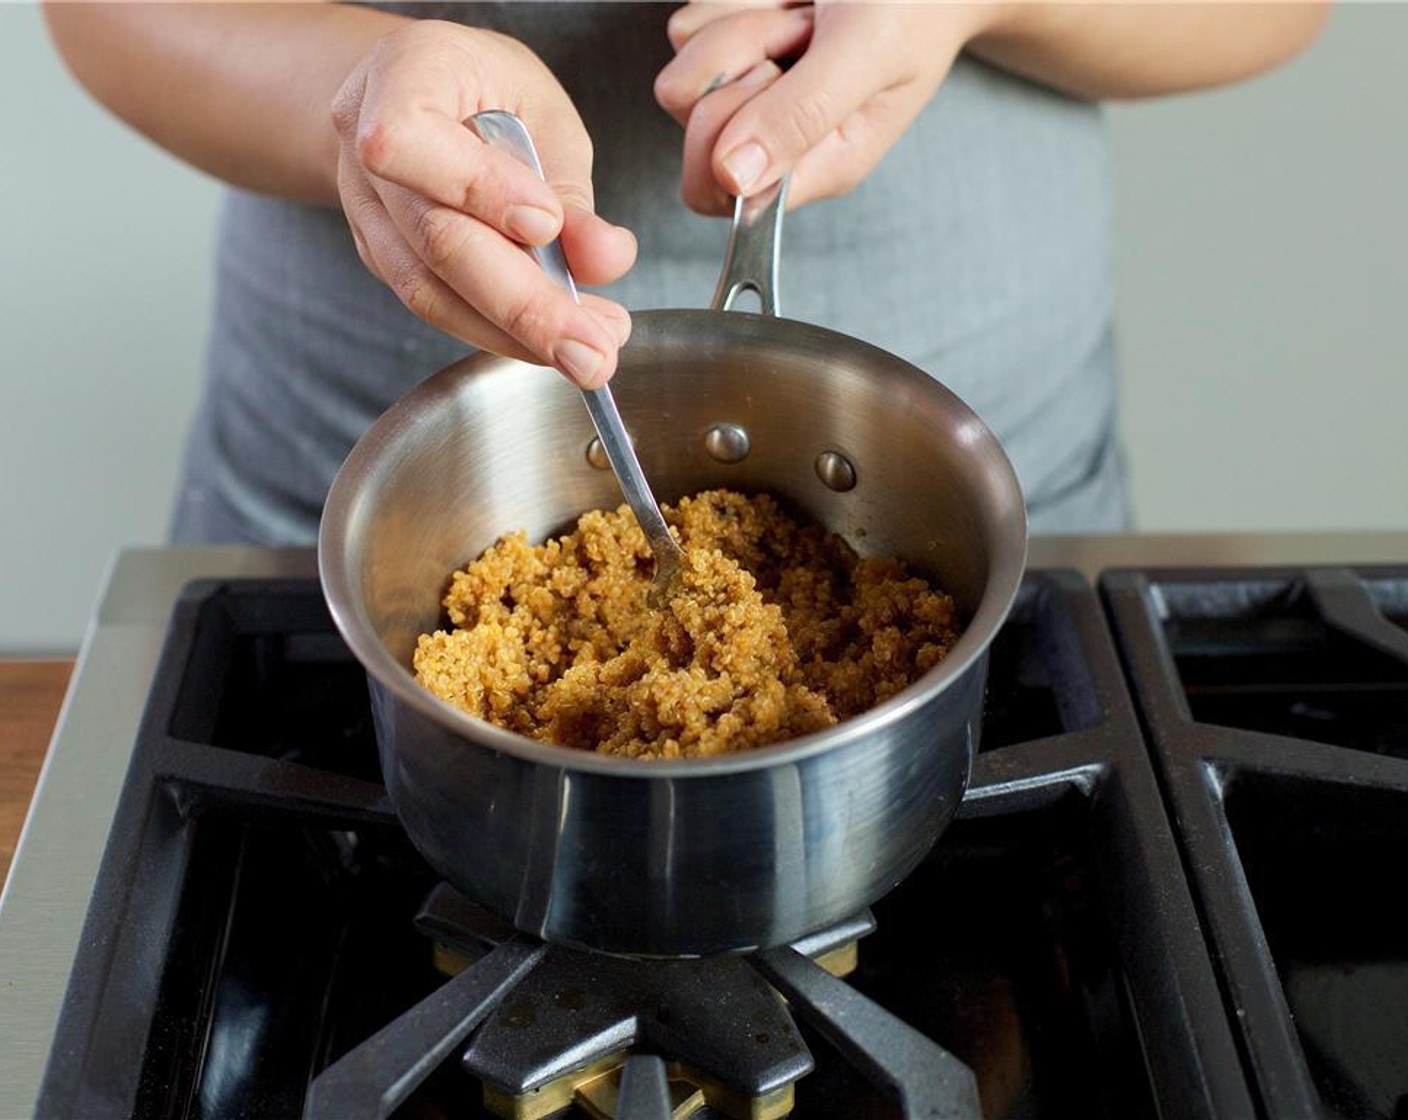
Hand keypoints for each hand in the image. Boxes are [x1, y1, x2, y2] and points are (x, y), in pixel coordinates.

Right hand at [333, 20, 637, 386]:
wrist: (419, 97)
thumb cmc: (488, 91)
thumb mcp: (544, 112)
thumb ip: (571, 188)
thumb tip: (605, 258)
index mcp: (404, 72)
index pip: (411, 139)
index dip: (479, 188)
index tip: (547, 225)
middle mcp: (361, 139)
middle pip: (435, 238)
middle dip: (525, 304)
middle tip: (593, 349)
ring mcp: (364, 206)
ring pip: (432, 289)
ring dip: (518, 334)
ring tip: (590, 353)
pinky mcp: (380, 257)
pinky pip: (437, 306)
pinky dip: (500, 334)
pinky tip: (552, 343)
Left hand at [654, 2, 996, 214]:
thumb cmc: (916, 3)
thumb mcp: (869, 53)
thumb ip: (804, 116)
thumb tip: (733, 179)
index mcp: (816, 165)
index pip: (719, 192)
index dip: (725, 133)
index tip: (774, 77)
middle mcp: (776, 138)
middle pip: (691, 124)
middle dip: (734, 63)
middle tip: (801, 32)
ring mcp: (750, 93)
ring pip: (683, 72)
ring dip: (739, 23)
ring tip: (804, 13)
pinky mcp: (733, 51)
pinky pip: (689, 30)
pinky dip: (734, 2)